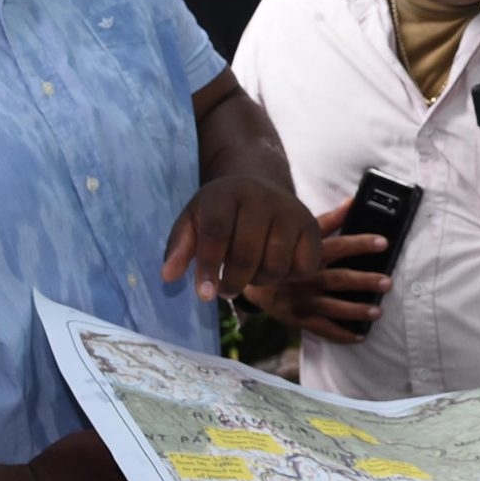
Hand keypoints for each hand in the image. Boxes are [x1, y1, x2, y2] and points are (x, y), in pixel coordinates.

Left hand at [161, 175, 320, 301]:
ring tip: (249, 274)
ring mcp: (290, 210)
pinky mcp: (311, 225)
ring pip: (276, 265)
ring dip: (259, 281)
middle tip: (225, 289)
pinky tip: (275, 266)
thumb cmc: (220, 210)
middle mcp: (261, 197)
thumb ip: (179, 247)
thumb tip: (168, 277)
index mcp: (226, 193)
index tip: (203, 294)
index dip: (208, 267)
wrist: (259, 185)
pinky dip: (289, 277)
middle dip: (232, 282)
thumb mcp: (193, 220)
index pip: (216, 234)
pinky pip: (304, 267)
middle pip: (247, 254)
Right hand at [244, 200, 392, 344]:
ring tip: (378, 311)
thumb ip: (329, 220)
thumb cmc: (282, 251)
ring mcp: (301, 300)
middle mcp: (305, 277)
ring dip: (356, 310)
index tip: (383, 242)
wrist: (247, 277)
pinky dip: (341, 335)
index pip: (338, 247)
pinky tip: (360, 335)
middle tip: (387, 282)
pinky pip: (322, 329)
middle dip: (364, 281)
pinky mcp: (298, 318)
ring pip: (332, 307)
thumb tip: (352, 201)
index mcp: (307, 254)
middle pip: (338, 279)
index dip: (360, 244)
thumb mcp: (299, 232)